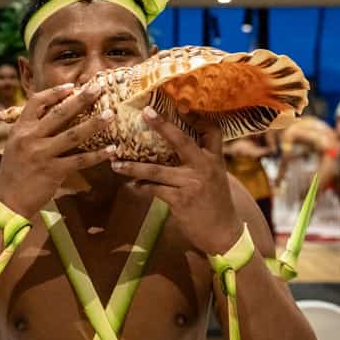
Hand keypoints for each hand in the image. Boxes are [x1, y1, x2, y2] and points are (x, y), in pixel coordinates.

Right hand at [0, 83, 115, 217]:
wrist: (7, 200)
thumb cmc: (15, 171)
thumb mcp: (15, 144)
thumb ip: (31, 129)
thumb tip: (54, 113)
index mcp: (20, 129)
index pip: (36, 102)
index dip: (54, 92)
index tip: (71, 87)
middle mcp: (30, 138)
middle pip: (59, 114)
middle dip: (80, 100)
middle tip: (98, 88)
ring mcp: (42, 155)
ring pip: (73, 135)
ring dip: (94, 124)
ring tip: (110, 115)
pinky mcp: (53, 172)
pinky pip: (80, 160)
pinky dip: (97, 155)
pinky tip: (111, 149)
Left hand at [110, 106, 243, 254]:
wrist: (224, 233)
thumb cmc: (216, 204)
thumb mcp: (216, 178)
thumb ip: (201, 162)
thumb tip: (175, 149)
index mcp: (215, 160)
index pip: (212, 131)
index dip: (198, 116)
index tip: (181, 105)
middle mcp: (205, 167)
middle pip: (182, 140)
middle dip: (162, 125)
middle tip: (145, 112)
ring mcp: (192, 183)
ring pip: (156, 170)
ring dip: (133, 167)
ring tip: (116, 163)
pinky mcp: (181, 200)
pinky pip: (154, 190)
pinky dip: (142, 187)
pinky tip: (132, 186)